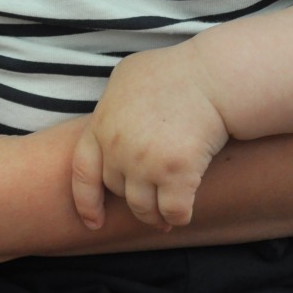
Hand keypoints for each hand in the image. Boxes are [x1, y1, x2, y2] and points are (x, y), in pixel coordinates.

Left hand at [71, 46, 228, 231]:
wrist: (210, 76)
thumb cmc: (174, 71)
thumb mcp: (128, 76)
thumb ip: (113, 105)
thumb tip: (108, 124)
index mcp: (103, 122)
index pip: (82, 170)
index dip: (86, 201)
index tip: (94, 221)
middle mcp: (118, 146)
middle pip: (117, 189)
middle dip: (132, 199)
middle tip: (149, 202)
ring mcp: (145, 162)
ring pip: (142, 208)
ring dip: (154, 216)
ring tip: (164, 216)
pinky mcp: (176, 173)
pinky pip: (173, 212)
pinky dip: (178, 217)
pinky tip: (184, 212)